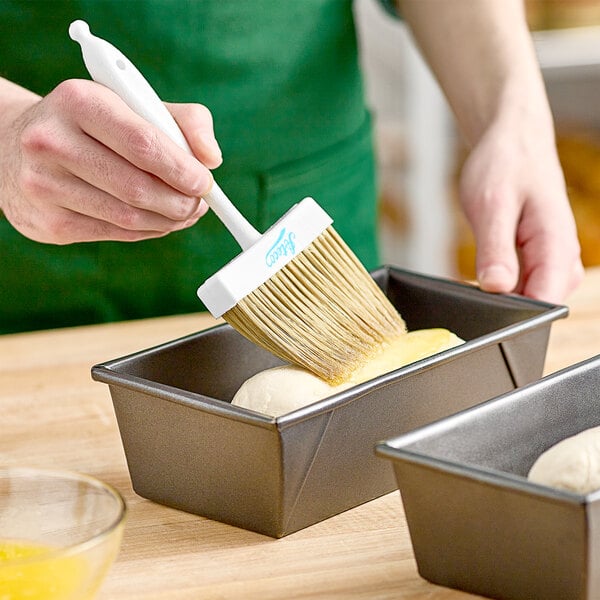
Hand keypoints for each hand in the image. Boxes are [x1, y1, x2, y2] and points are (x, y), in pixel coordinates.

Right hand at [0, 78, 221, 243]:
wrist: (18, 148)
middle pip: (138, 188)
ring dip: (169, 220)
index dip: (183, 170)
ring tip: (185, 212)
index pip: (144, 144)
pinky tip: (159, 221)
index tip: (205, 182)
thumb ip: (185, 122)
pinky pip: (116, 234)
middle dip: (181, 201)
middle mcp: (52, 142)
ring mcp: (45, 186)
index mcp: (78, 101)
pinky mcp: (49, 223)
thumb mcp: (134, 105)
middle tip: (199, 202)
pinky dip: (149, 230)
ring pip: (129, 217)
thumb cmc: (93, 126)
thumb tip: (211, 159)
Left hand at [459, 119, 583, 303]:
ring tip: (485, 262)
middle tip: (478, 279)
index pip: (544, 300)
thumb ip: (495, 249)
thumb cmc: (504, 166)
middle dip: (505, 304)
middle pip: (538, 304)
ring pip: (530, 297)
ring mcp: (554, 260)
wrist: (513, 143)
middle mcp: (563, 257)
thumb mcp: (491, 206)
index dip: (513, 311)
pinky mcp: (542, 259)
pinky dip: (504, 283)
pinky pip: (524, 285)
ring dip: (503, 293)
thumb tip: (495, 287)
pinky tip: (488, 266)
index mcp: (556, 244)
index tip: (485, 303)